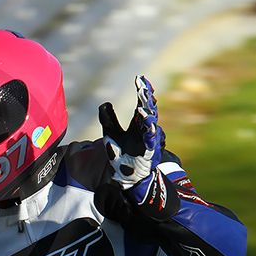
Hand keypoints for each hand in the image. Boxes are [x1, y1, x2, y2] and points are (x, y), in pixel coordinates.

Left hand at [99, 75, 163, 189]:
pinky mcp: (148, 151)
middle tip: (144, 85)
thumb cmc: (121, 154)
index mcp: (137, 124)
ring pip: (150, 123)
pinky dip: (149, 130)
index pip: (141, 104)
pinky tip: (147, 121)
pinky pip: (150, 139)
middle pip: (148, 110)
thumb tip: (104, 103)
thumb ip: (108, 119)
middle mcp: (144, 130)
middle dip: (146, 98)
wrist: (127, 175)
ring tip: (144, 100)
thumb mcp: (111, 133)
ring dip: (148, 111)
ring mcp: (148, 140)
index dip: (141, 92)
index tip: (140, 79)